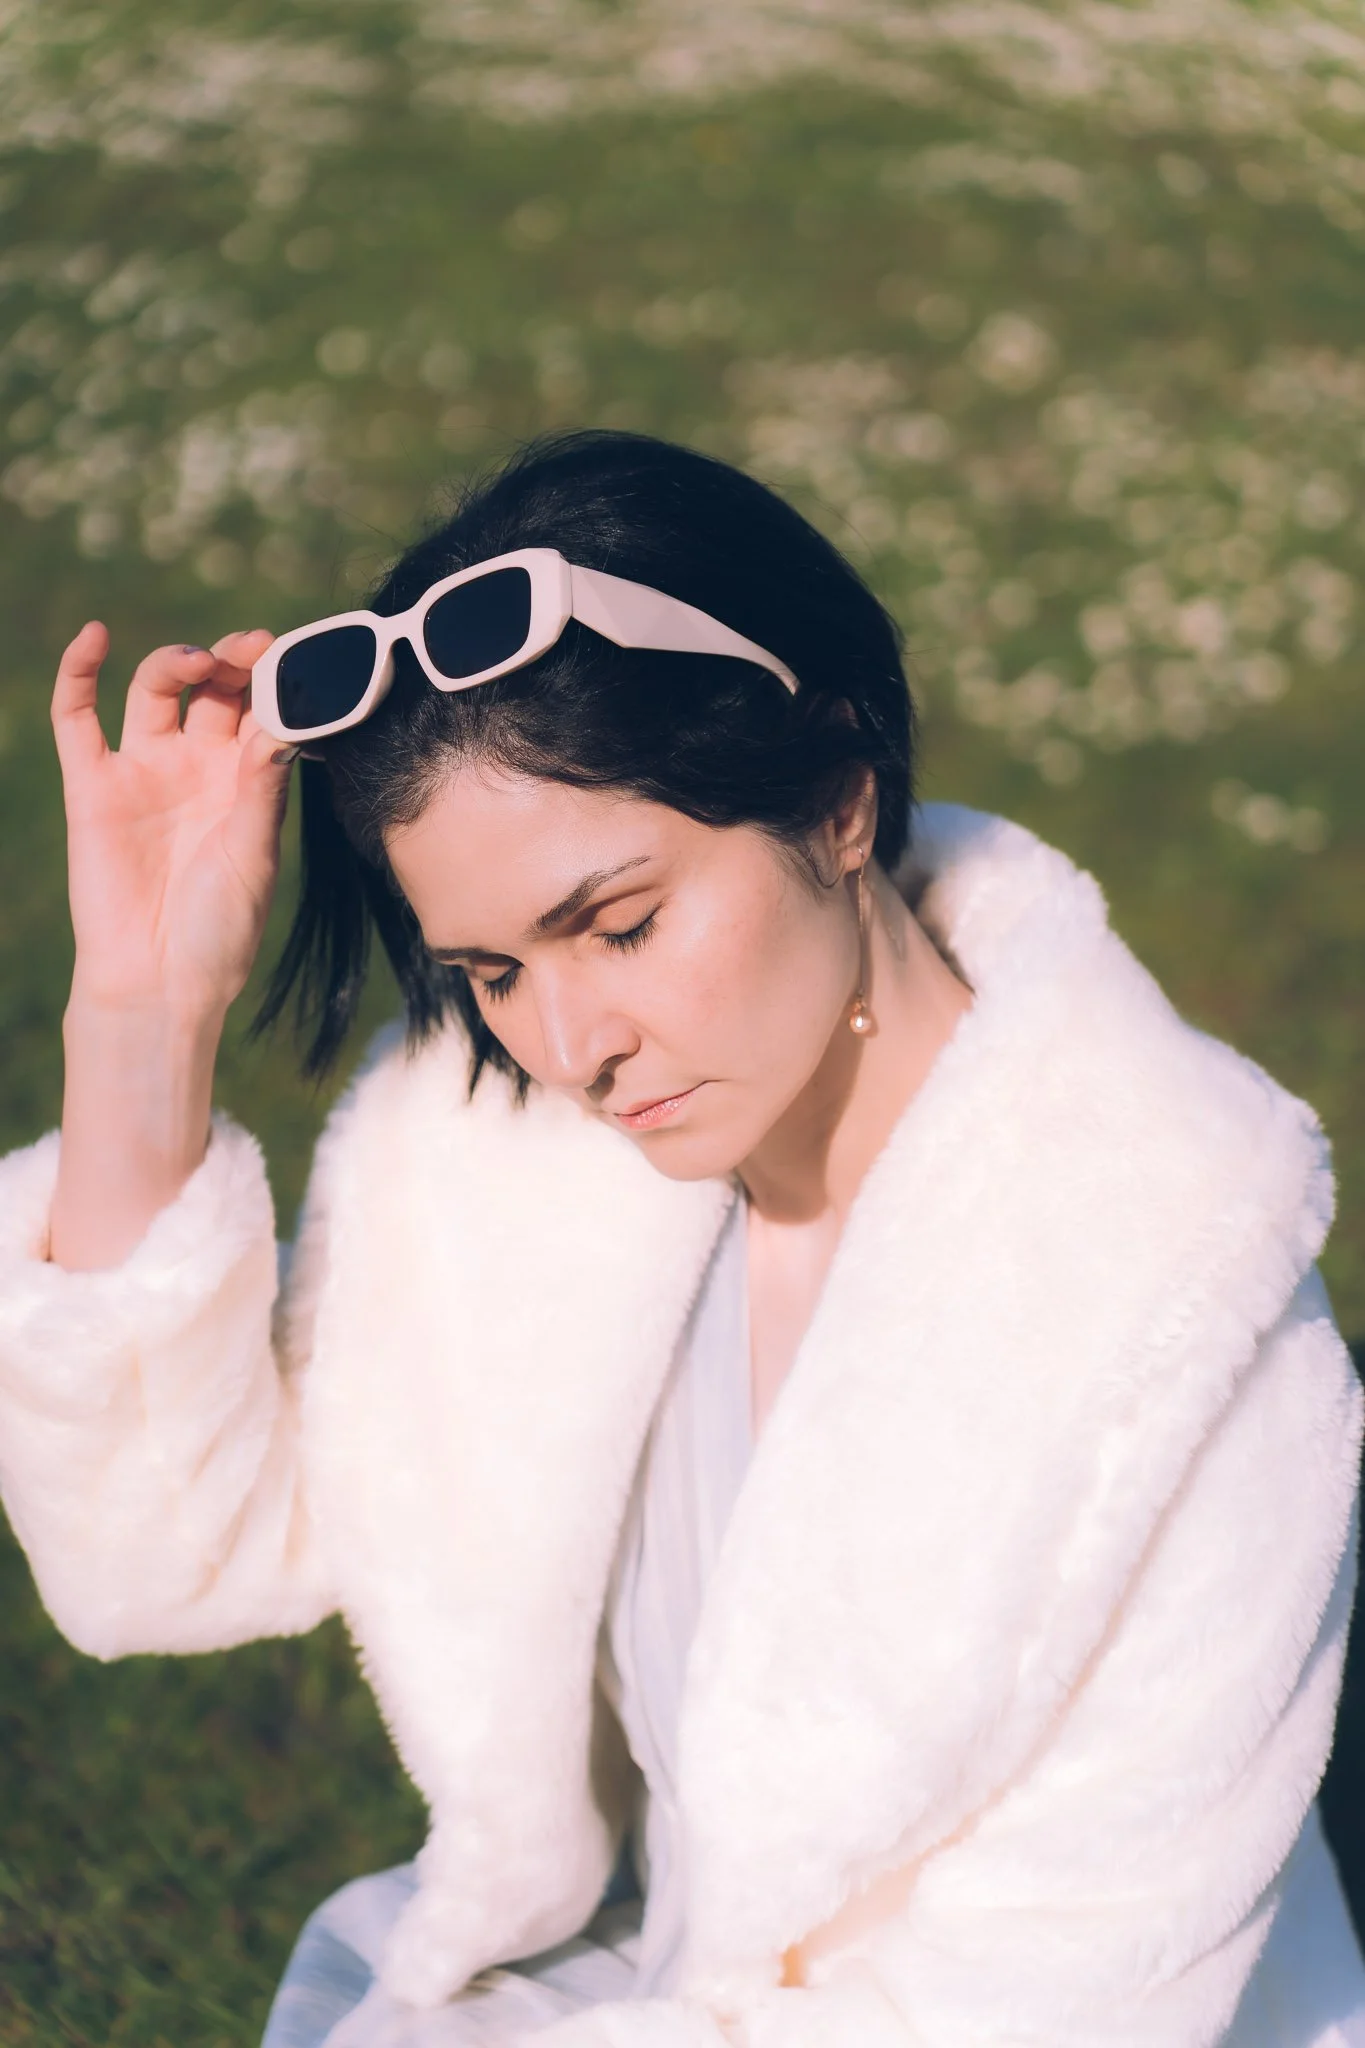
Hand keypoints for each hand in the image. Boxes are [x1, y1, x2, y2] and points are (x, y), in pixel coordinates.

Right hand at [51, 623, 293, 1022]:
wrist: (159, 981)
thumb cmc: (220, 929)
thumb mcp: (254, 857)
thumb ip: (263, 790)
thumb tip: (279, 725)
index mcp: (244, 783)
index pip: (259, 711)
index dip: (272, 679)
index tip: (290, 655)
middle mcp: (195, 768)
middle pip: (211, 690)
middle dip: (231, 661)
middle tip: (252, 647)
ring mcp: (143, 772)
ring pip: (155, 691)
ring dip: (175, 662)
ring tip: (199, 660)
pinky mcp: (92, 786)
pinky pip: (76, 719)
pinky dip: (79, 672)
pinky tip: (93, 636)